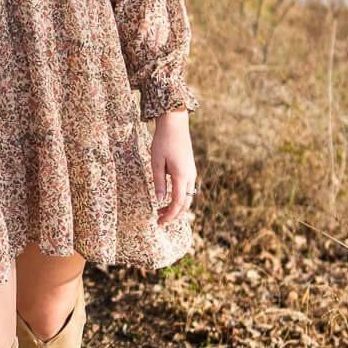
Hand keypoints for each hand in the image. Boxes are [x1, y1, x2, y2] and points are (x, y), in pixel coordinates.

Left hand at [151, 109, 196, 225]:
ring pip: (188, 197)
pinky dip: (180, 198)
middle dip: (173, 214)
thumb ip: (159, 182)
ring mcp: (192, 172)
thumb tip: (160, 200)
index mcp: (181, 176)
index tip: (159, 223)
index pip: (178, 203)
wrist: (175, 124)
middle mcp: (190, 176)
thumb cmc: (163, 141)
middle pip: (186, 203)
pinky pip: (187, 189)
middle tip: (159, 220)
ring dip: (176, 206)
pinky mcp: (190, 169)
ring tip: (161, 210)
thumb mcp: (156, 162)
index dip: (169, 215)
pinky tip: (169, 198)